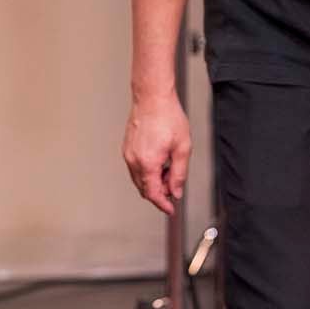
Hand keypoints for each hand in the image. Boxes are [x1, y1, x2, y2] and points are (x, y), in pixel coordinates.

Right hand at [122, 91, 190, 214]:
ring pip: (139, 179)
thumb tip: (176, 191)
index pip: (153, 193)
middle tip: (174, 187)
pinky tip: (160, 162)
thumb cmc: (168, 117)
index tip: (170, 210)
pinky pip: (135, 168)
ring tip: (169, 169)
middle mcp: (133, 160)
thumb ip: (179, 174)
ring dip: (153, 182)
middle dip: (159, 193)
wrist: (152, 98)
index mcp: (147, 163)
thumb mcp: (182, 148)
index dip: (163, 204)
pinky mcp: (127, 148)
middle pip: (144, 188)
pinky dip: (147, 172)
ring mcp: (128, 154)